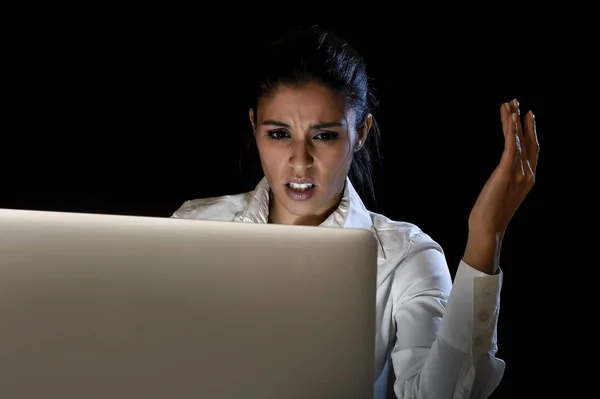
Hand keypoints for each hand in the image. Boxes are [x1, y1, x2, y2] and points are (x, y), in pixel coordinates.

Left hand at [464, 99, 538, 271]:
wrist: (487, 228)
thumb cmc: (490, 213)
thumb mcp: (501, 191)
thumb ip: (505, 178)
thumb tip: (503, 170)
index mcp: (527, 178)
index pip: (530, 148)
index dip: (529, 130)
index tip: (525, 115)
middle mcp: (527, 173)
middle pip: (527, 140)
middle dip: (521, 120)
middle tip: (516, 102)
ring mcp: (518, 173)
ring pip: (517, 140)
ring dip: (513, 121)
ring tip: (509, 104)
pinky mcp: (505, 173)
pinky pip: (510, 148)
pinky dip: (511, 132)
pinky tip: (509, 119)